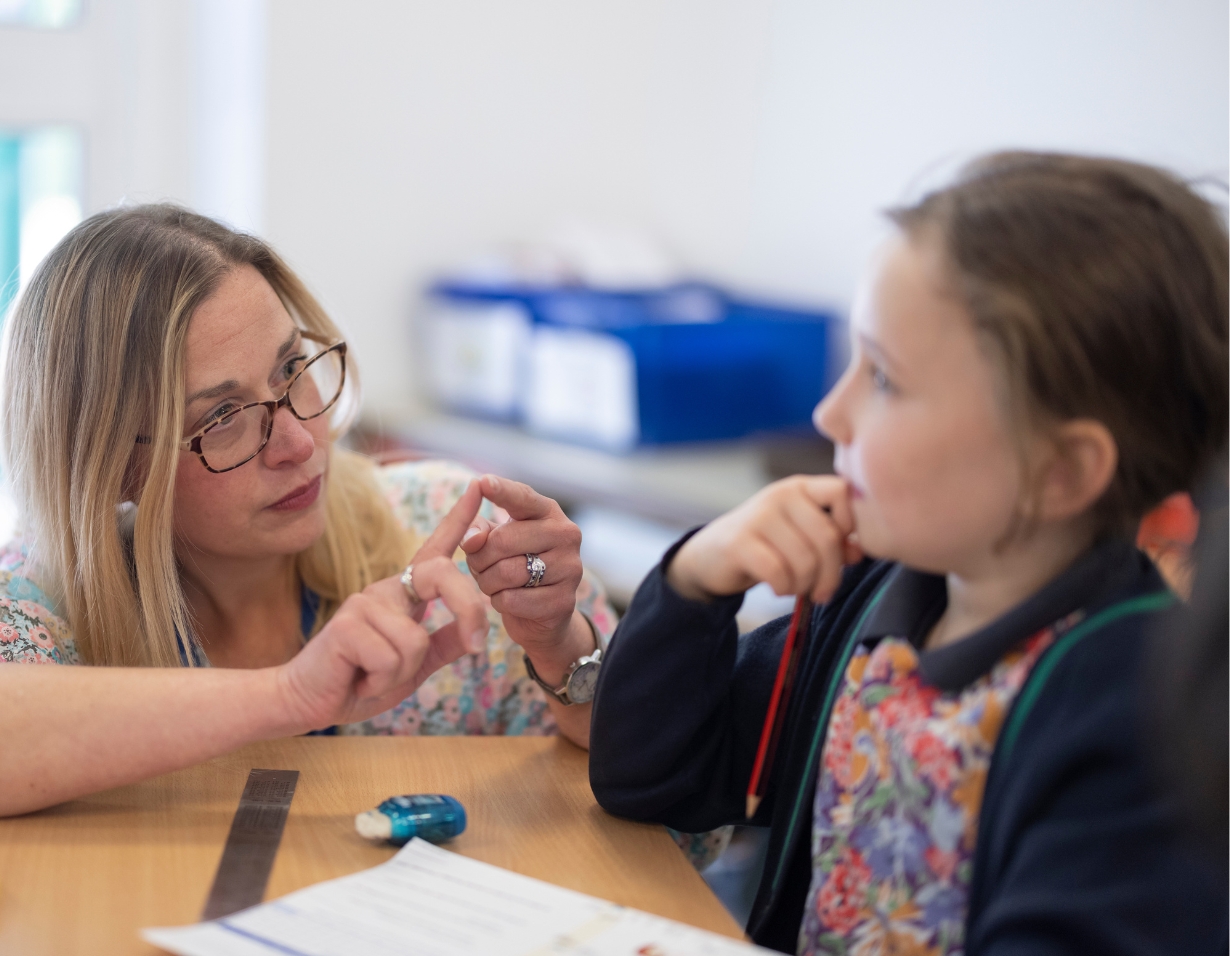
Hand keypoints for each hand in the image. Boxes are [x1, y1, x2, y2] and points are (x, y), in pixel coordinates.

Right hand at [276, 481, 489, 730]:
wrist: (307, 701)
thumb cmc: (361, 681)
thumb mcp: (414, 665)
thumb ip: (444, 644)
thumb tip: (477, 626)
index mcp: (404, 594)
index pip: (434, 550)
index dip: (458, 519)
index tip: (479, 487)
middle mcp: (385, 589)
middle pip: (443, 575)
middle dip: (469, 609)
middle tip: (477, 645)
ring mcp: (363, 602)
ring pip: (416, 641)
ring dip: (399, 673)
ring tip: (372, 675)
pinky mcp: (346, 624)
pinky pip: (392, 658)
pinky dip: (380, 681)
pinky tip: (358, 679)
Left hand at [459, 474, 582, 657]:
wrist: (541, 613)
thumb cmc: (513, 565)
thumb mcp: (493, 542)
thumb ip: (479, 531)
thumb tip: (472, 540)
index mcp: (548, 512)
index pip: (522, 497)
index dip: (501, 491)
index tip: (483, 482)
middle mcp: (566, 534)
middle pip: (503, 540)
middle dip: (479, 558)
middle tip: (478, 567)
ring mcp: (570, 568)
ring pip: (506, 573)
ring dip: (487, 582)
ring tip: (492, 583)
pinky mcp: (564, 601)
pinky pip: (512, 600)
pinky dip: (500, 602)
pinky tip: (508, 600)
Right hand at [668, 475, 862, 604]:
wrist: (710, 556)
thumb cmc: (764, 546)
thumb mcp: (799, 538)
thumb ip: (831, 541)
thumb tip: (858, 552)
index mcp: (800, 488)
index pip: (842, 491)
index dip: (850, 523)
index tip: (841, 548)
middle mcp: (780, 495)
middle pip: (827, 536)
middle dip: (831, 573)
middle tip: (823, 592)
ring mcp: (758, 515)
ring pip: (805, 559)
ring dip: (805, 585)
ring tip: (796, 589)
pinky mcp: (739, 541)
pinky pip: (779, 572)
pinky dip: (784, 588)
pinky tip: (778, 588)